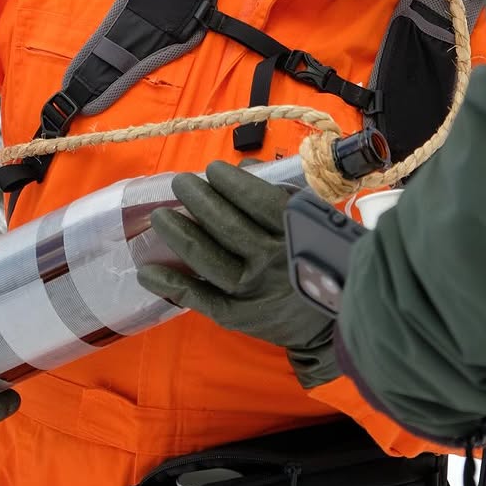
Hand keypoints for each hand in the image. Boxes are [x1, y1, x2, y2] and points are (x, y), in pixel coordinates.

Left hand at [135, 161, 339, 388]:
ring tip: (160, 217)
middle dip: (199, 200)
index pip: (258, 201)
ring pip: (207, 258)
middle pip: (227, 226)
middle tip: (181, 184)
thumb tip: (245, 165)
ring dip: (179, 234)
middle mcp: (273, 261)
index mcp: (297, 234)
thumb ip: (281, 192)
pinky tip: (148, 271)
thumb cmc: (323, 259)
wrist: (337, 320)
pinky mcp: (239, 317)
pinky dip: (171, 284)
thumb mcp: (314, 221)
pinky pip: (199, 298)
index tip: (212, 170)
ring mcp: (253, 291)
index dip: (232, 184)